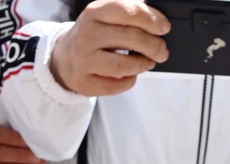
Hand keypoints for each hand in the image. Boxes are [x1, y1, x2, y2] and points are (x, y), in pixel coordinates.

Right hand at [51, 0, 169, 96]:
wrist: (64, 58)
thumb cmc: (93, 36)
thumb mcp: (105, 16)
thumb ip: (128, 13)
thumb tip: (157, 19)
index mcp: (94, 12)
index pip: (127, 11)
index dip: (150, 19)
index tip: (164, 27)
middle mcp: (86, 35)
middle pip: (130, 38)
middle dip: (153, 45)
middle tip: (162, 51)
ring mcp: (83, 60)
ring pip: (123, 65)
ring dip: (142, 64)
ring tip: (149, 62)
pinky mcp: (84, 82)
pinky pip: (115, 85)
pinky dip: (129, 80)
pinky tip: (131, 74)